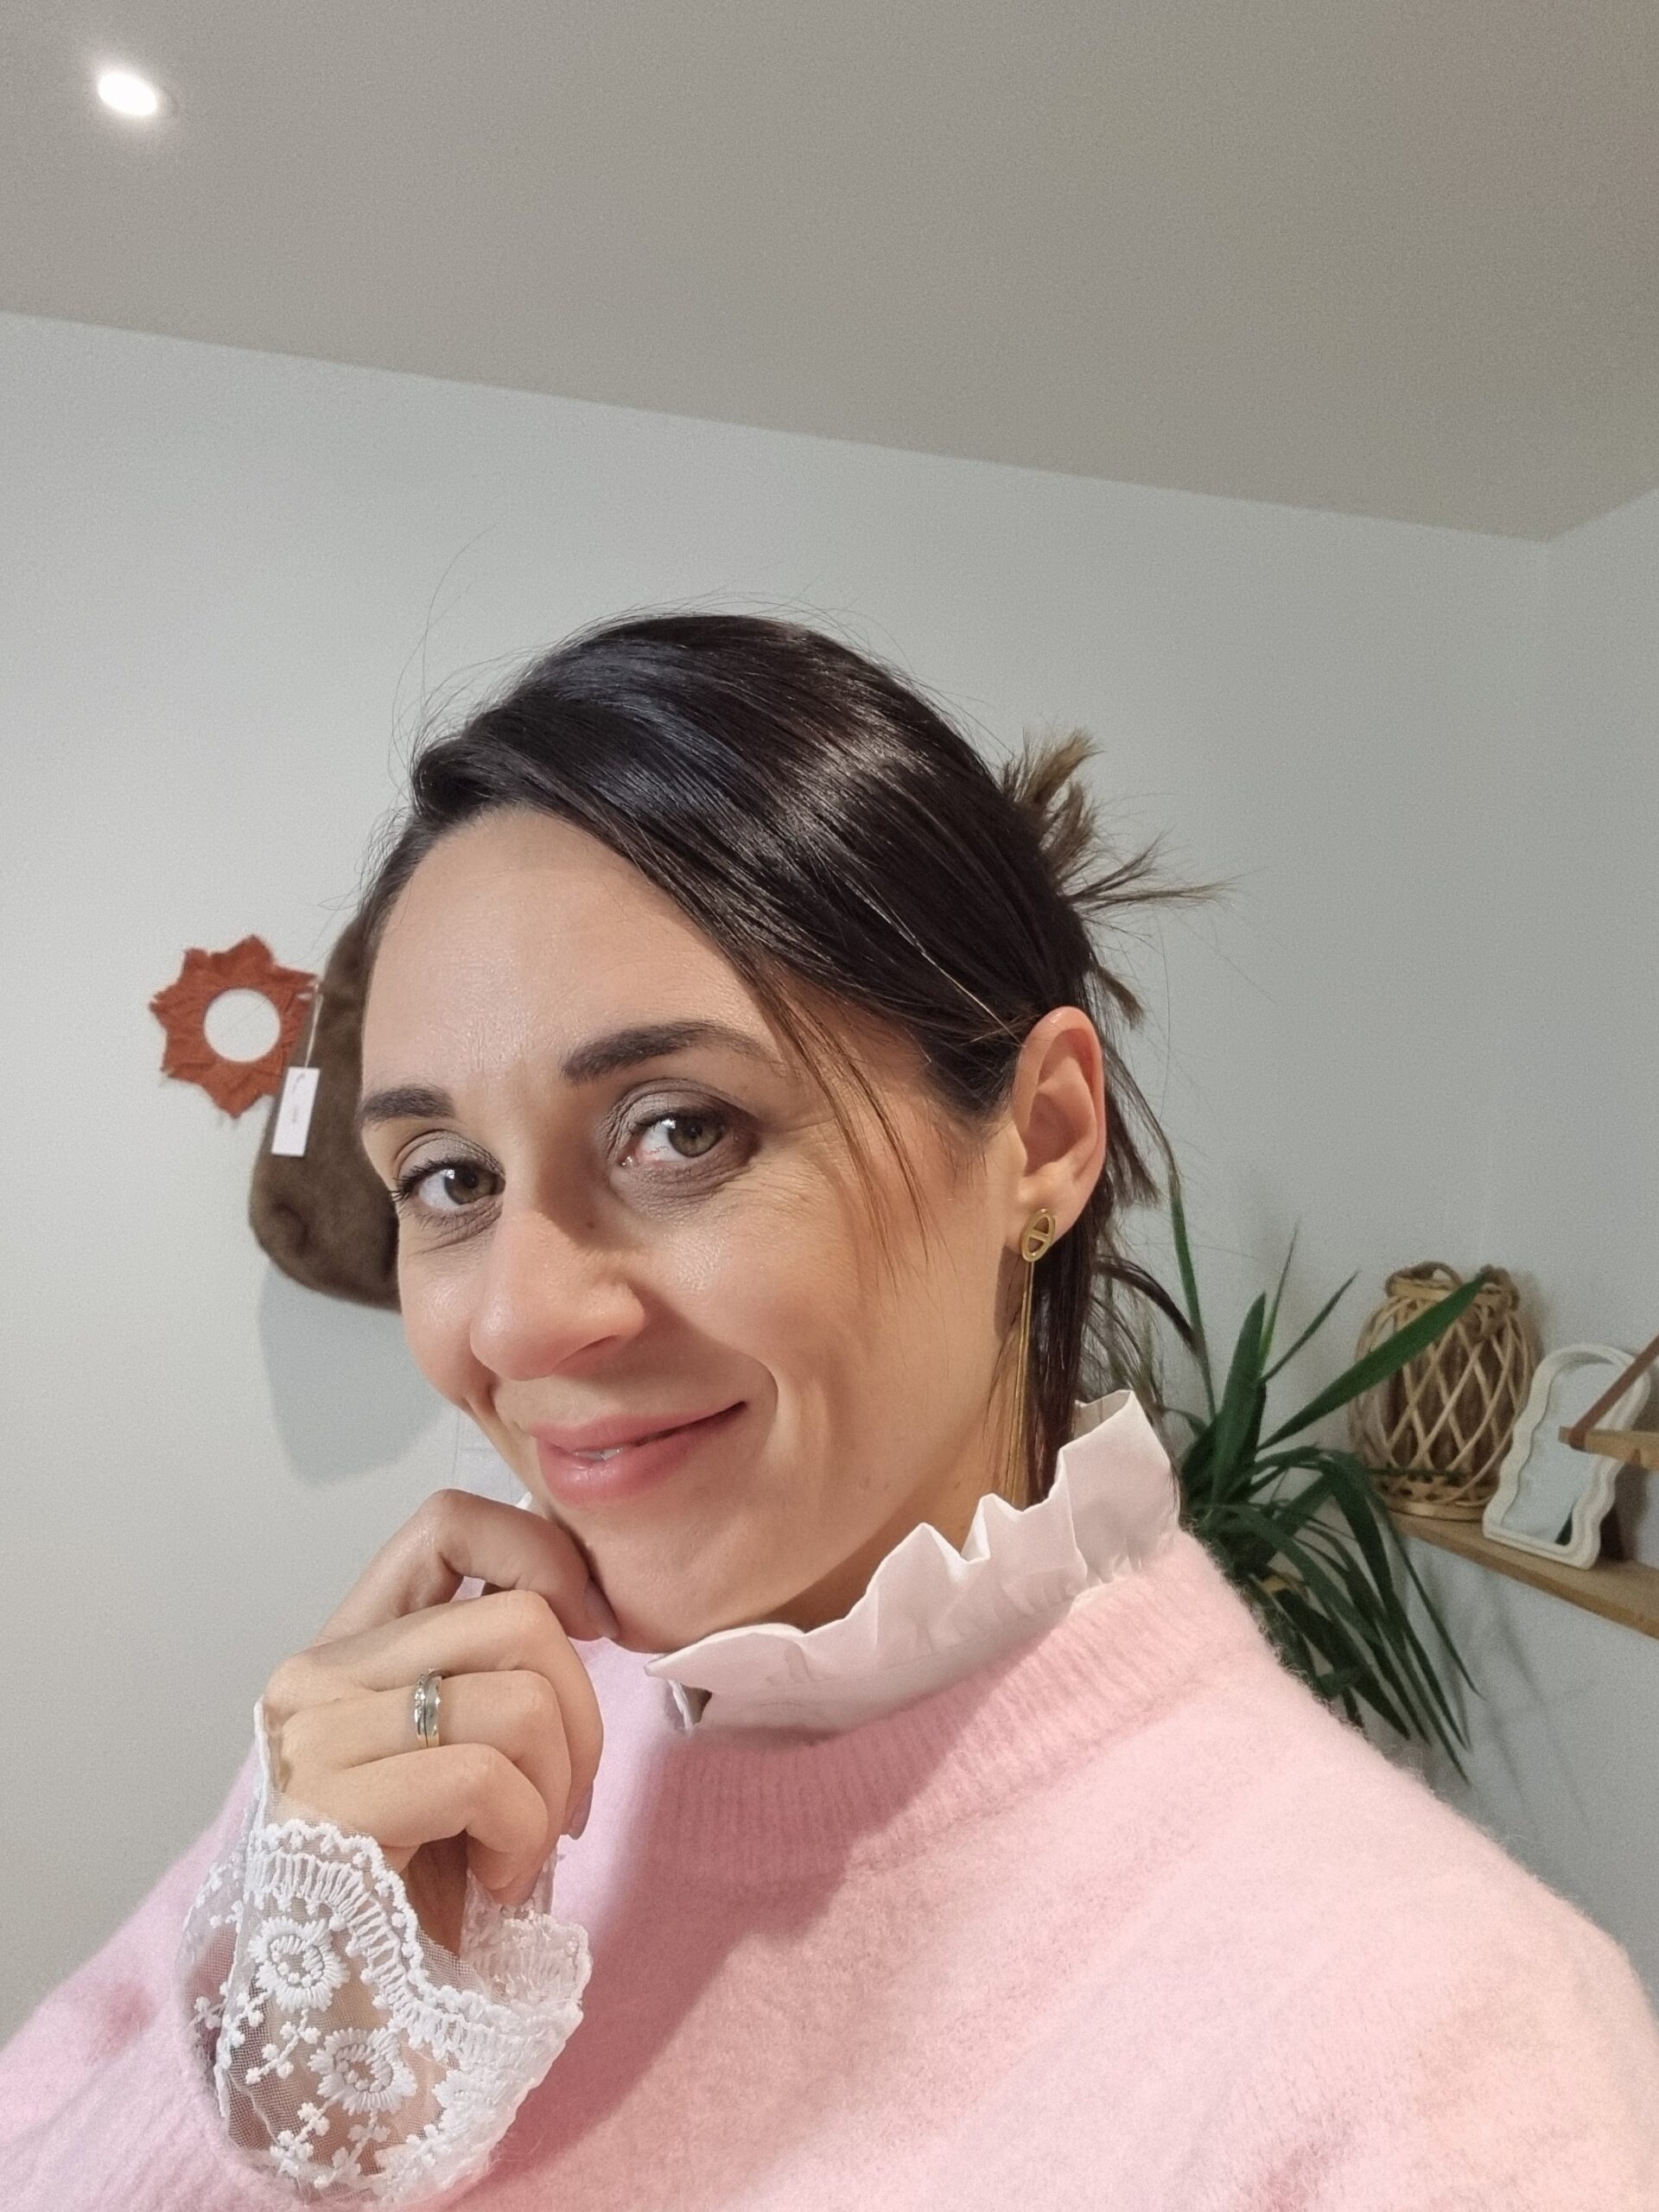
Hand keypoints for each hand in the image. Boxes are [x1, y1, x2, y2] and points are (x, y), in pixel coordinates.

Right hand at [259, 1489, 609, 1952]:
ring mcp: (312, 1736)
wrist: (338, 2042)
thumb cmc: (414, 1901)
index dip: (542, 1553)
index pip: (446, 1522)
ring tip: (519, 1857)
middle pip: (520, 1619)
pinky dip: (521, 1839)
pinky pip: (486, 1776)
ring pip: (521, 1696)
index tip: (591, 1629)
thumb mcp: (461, 1760)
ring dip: (556, 1792)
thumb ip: (492, 1675)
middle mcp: (314, 1675)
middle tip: (560, 1807)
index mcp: (349, 1650)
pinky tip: (491, 1887)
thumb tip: (593, 1601)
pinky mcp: (325, 1806)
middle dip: (582, 1717)